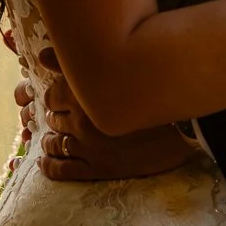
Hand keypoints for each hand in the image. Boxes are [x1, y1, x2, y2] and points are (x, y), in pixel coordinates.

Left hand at [32, 72, 200, 182]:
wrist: (184, 124)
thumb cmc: (155, 89)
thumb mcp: (115, 68)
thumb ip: (76, 60)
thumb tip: (41, 55)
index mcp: (84, 94)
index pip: (52, 96)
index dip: (54, 97)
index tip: (59, 97)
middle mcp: (81, 121)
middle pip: (54, 119)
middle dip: (55, 116)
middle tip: (60, 116)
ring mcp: (89, 147)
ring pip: (54, 144)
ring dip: (50, 140)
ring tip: (52, 137)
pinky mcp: (98, 169)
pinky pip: (62, 170)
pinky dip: (49, 165)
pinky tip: (44, 161)